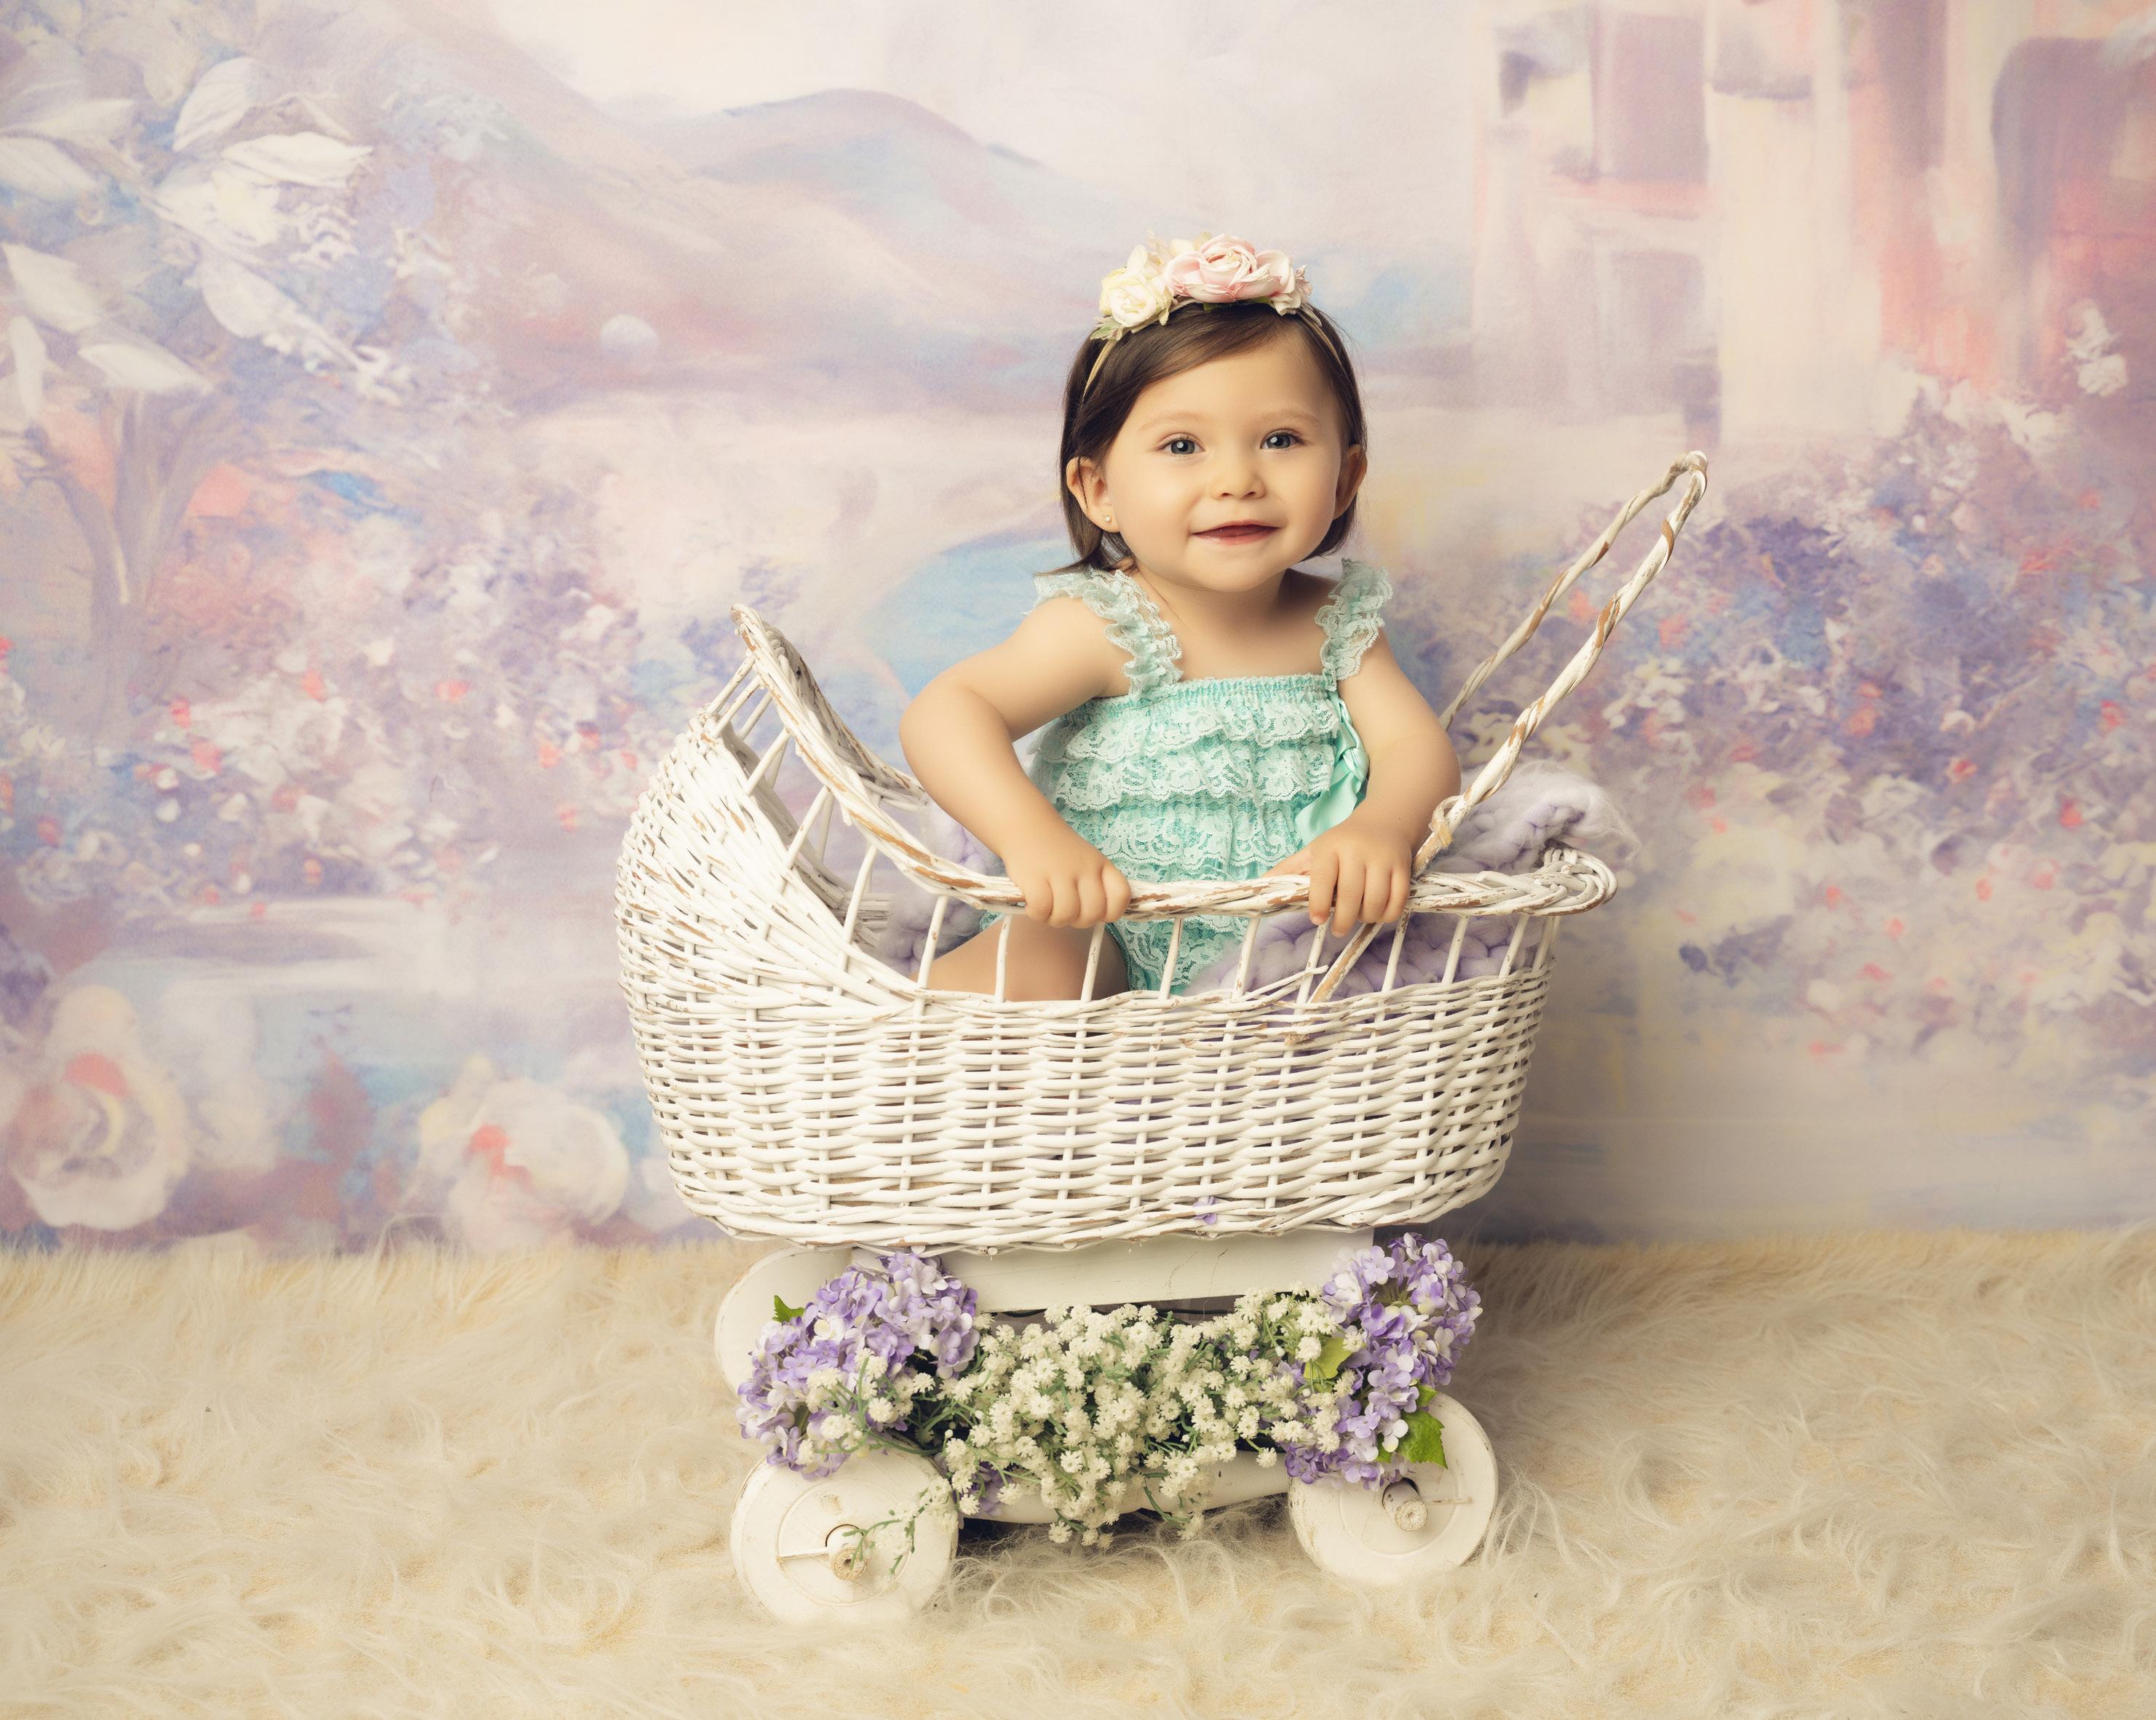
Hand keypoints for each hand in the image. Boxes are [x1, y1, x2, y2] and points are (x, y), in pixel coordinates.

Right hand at [1002, 820, 1131, 928]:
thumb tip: (1096, 916)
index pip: (1121, 896)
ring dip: (1054, 919)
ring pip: (1067, 915)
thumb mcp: (1086, 860)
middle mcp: (1085, 868)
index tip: (1096, 912)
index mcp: (1101, 864)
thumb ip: (1095, 885)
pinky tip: (1032, 905)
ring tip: (1046, 908)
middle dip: (1077, 921)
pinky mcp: (1035, 876)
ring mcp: (1060, 871)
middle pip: (1092, 913)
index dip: (1111, 912)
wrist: (1027, 824)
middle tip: (1064, 911)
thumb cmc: (1057, 850)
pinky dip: (1036, 914)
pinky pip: (1042, 909)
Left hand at [1261, 813, 1413, 936]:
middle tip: (1337, 929)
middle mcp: (1356, 851)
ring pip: (1375, 901)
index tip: (1317, 920)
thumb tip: (1258, 887)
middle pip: (1350, 895)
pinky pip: (1397, 901)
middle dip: (1342, 920)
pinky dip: (1387, 914)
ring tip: (1358, 917)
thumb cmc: (1343, 842)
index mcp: (1330, 848)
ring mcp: (1382, 859)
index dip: (1318, 904)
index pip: (1322, 880)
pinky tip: (1378, 914)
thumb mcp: (1315, 851)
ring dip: (1365, 918)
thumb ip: (1290, 870)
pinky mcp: (1403, 868)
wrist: (1384, 821)